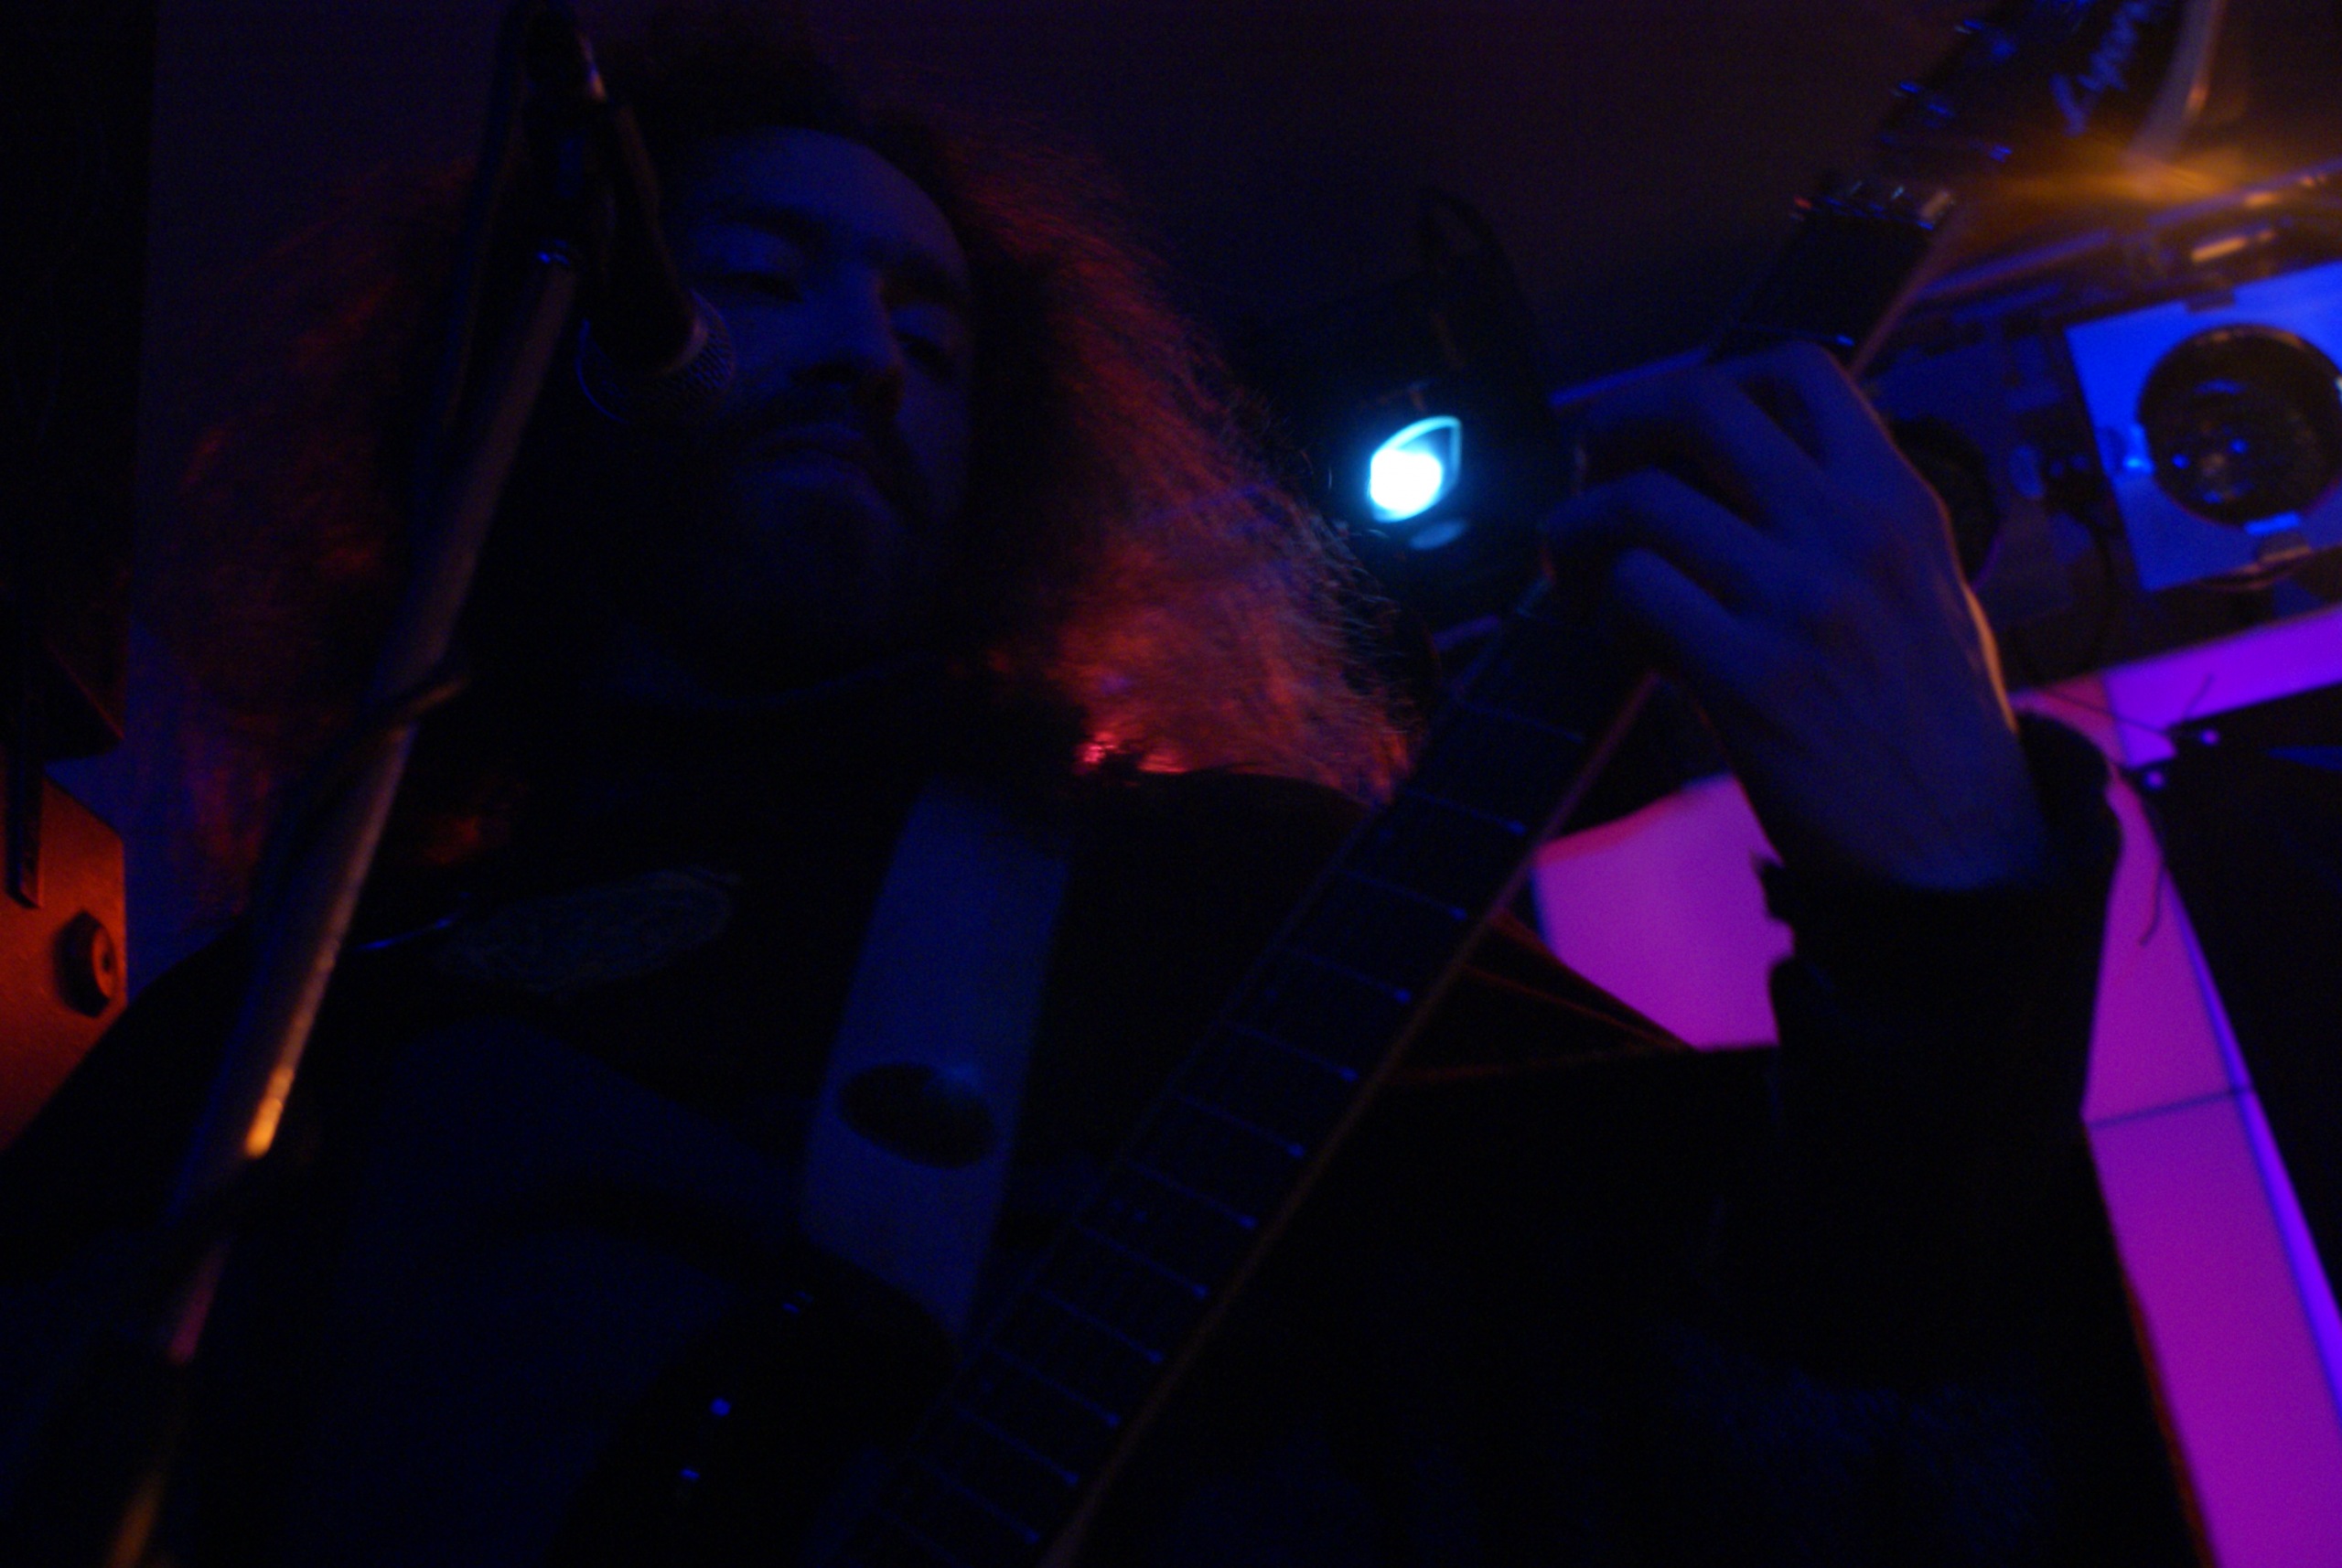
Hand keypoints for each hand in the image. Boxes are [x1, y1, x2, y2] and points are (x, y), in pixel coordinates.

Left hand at [1545, 342, 2049, 889]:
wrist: (1963, 849)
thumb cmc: (1936, 726)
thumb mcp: (1924, 588)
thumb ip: (1847, 524)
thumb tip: (1738, 479)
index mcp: (1897, 501)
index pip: (1798, 369)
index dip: (1707, 380)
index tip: (1668, 430)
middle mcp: (1851, 532)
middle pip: (1700, 405)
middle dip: (1619, 423)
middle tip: (1590, 468)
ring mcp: (1800, 600)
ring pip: (1642, 501)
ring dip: (1579, 526)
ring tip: (1570, 565)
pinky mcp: (1750, 677)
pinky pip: (1637, 592)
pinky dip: (1604, 607)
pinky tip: (1619, 639)